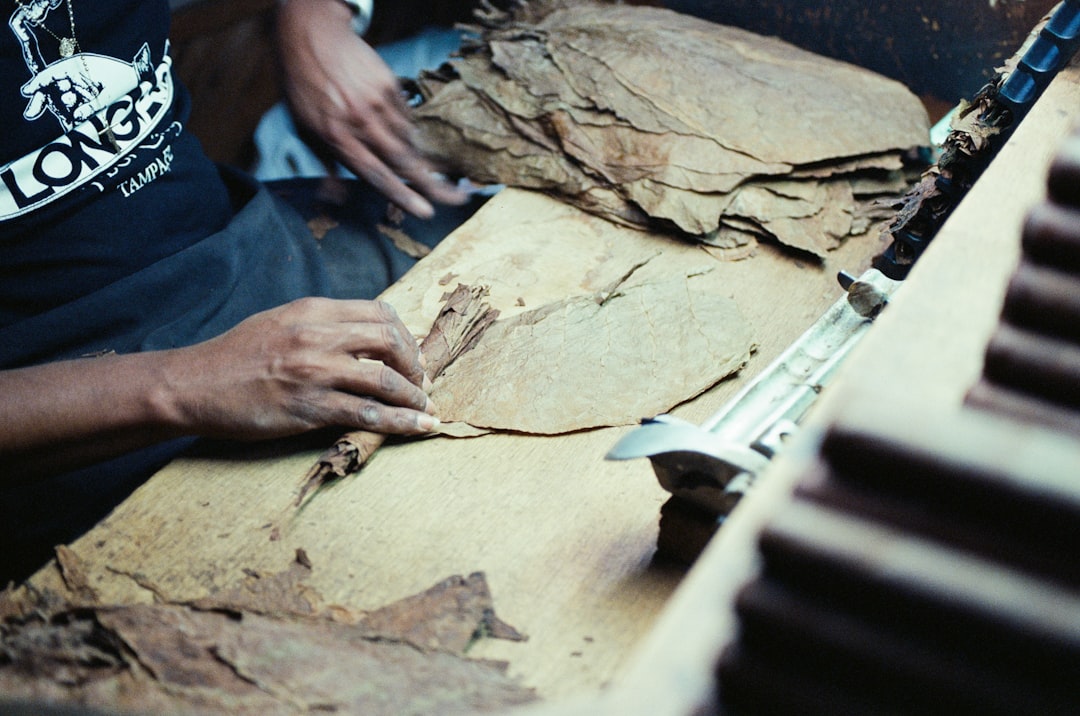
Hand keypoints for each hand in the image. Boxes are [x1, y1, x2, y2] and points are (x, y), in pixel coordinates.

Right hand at [163, 297, 436, 439]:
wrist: (192, 385)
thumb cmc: (235, 357)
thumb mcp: (281, 323)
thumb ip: (321, 326)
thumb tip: (363, 338)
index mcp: (313, 311)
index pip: (379, 312)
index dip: (406, 334)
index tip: (412, 354)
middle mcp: (317, 336)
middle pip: (390, 341)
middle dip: (416, 364)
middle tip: (422, 382)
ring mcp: (314, 372)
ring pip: (385, 381)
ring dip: (414, 397)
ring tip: (426, 409)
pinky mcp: (308, 407)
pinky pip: (368, 415)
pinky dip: (402, 422)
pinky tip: (420, 428)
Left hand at [276, 0, 466, 217]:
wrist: (310, 34)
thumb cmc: (303, 86)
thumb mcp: (303, 128)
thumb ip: (325, 164)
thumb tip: (335, 197)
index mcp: (335, 137)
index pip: (374, 174)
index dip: (402, 196)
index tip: (426, 212)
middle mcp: (359, 121)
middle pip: (404, 161)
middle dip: (433, 186)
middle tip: (456, 199)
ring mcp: (377, 101)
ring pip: (408, 140)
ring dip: (420, 160)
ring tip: (429, 171)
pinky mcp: (389, 84)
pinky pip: (406, 117)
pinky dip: (407, 131)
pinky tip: (403, 135)